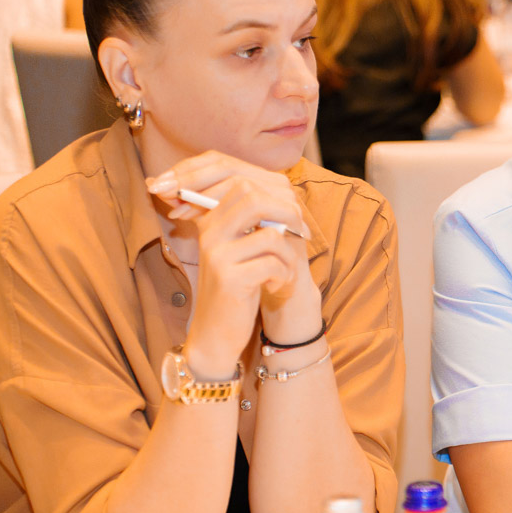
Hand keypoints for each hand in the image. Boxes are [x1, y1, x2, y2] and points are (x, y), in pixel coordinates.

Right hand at [148, 152, 319, 373]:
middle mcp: (210, 232)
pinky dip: (284, 275)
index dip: (277, 191)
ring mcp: (217, 255)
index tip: (296, 216)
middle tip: (301, 235)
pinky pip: (272, 264)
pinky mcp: (229, 279)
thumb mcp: (242, 246)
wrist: (216, 332)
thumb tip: (287, 191)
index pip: (240, 179)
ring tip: (285, 270)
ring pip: (270, 234)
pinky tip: (277, 286)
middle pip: (254, 196)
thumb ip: (256, 218)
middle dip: (288, 214)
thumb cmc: (237, 286)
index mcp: (212, 218)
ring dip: (289, 254)